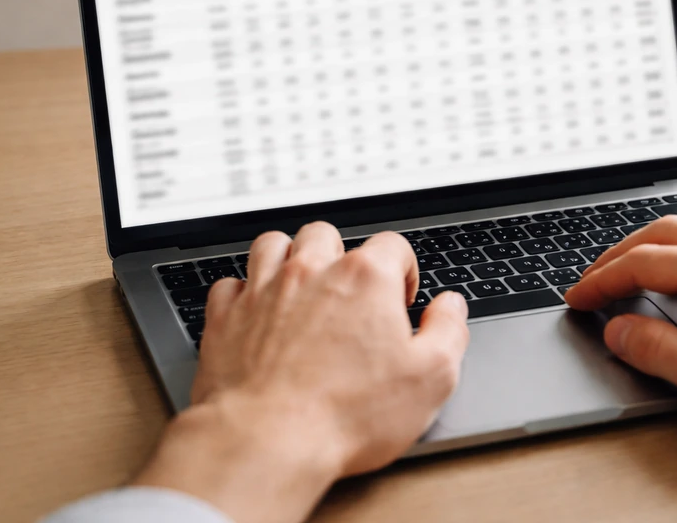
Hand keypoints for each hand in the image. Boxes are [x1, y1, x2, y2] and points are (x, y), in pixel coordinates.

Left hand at [133, 222, 469, 522]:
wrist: (268, 441)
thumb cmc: (346, 414)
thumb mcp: (431, 378)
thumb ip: (449, 331)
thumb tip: (451, 308)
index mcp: (366, 278)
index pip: (393, 245)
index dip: (403, 271)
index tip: (399, 302)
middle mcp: (312, 271)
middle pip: (327, 234)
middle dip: (341, 257)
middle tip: (349, 295)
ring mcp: (264, 290)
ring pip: (274, 244)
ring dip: (289, 259)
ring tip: (302, 289)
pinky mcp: (226, 317)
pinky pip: (230, 284)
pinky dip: (244, 293)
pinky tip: (257, 314)